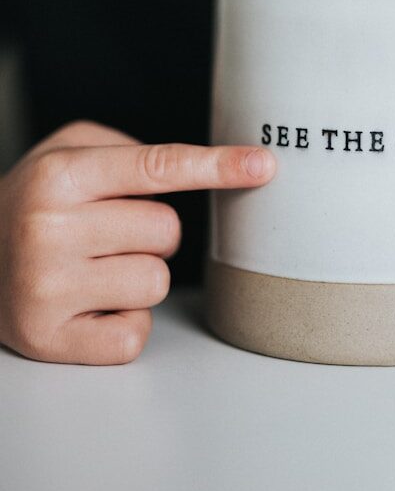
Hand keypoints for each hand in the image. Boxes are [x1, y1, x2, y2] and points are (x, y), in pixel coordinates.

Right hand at [0, 119, 275, 364]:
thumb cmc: (34, 203)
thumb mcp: (67, 152)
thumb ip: (133, 151)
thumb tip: (212, 169)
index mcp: (60, 175)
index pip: (158, 166)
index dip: (217, 165)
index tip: (264, 166)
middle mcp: (49, 228)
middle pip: (167, 231)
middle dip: (150, 233)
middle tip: (105, 234)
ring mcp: (46, 288)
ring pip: (157, 282)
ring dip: (138, 277)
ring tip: (92, 268)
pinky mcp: (48, 339)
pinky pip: (135, 333)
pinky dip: (125, 322)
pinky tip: (88, 305)